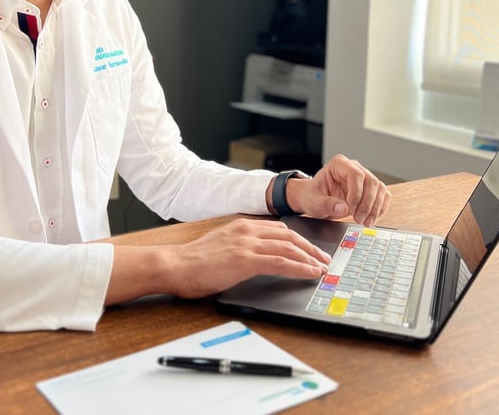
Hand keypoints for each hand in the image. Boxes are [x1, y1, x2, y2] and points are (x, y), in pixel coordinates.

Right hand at [168, 218, 329, 297]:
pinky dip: (300, 267)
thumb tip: (254, 256)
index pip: (278, 229)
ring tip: (322, 267)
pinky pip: (281, 262)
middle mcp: (247, 230)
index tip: (309, 248)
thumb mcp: (220, 245)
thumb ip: (238, 245)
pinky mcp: (246, 260)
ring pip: (289, 247)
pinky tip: (311, 272)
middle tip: (323, 258)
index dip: (298, 239)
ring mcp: (247, 244)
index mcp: (241, 225)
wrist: (175, 265)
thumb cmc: (193, 261)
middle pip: (288, 236)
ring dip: (310, 258)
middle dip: (309, 247)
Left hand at [286, 154, 390, 226]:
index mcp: (338, 164)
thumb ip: (326, 204)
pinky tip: (371, 218)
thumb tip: (343, 208)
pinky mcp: (370, 188)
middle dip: (367, 203)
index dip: (356, 193)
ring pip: (379, 189)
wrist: (315, 200)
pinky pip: (383, 195)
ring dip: (375, 208)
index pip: (355, 174)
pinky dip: (380, 208)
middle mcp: (353, 167)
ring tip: (365, 222)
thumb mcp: (313, 202)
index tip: (350, 209)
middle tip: (358, 219)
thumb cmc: (313, 196)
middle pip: (371, 182)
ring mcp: (364, 177)